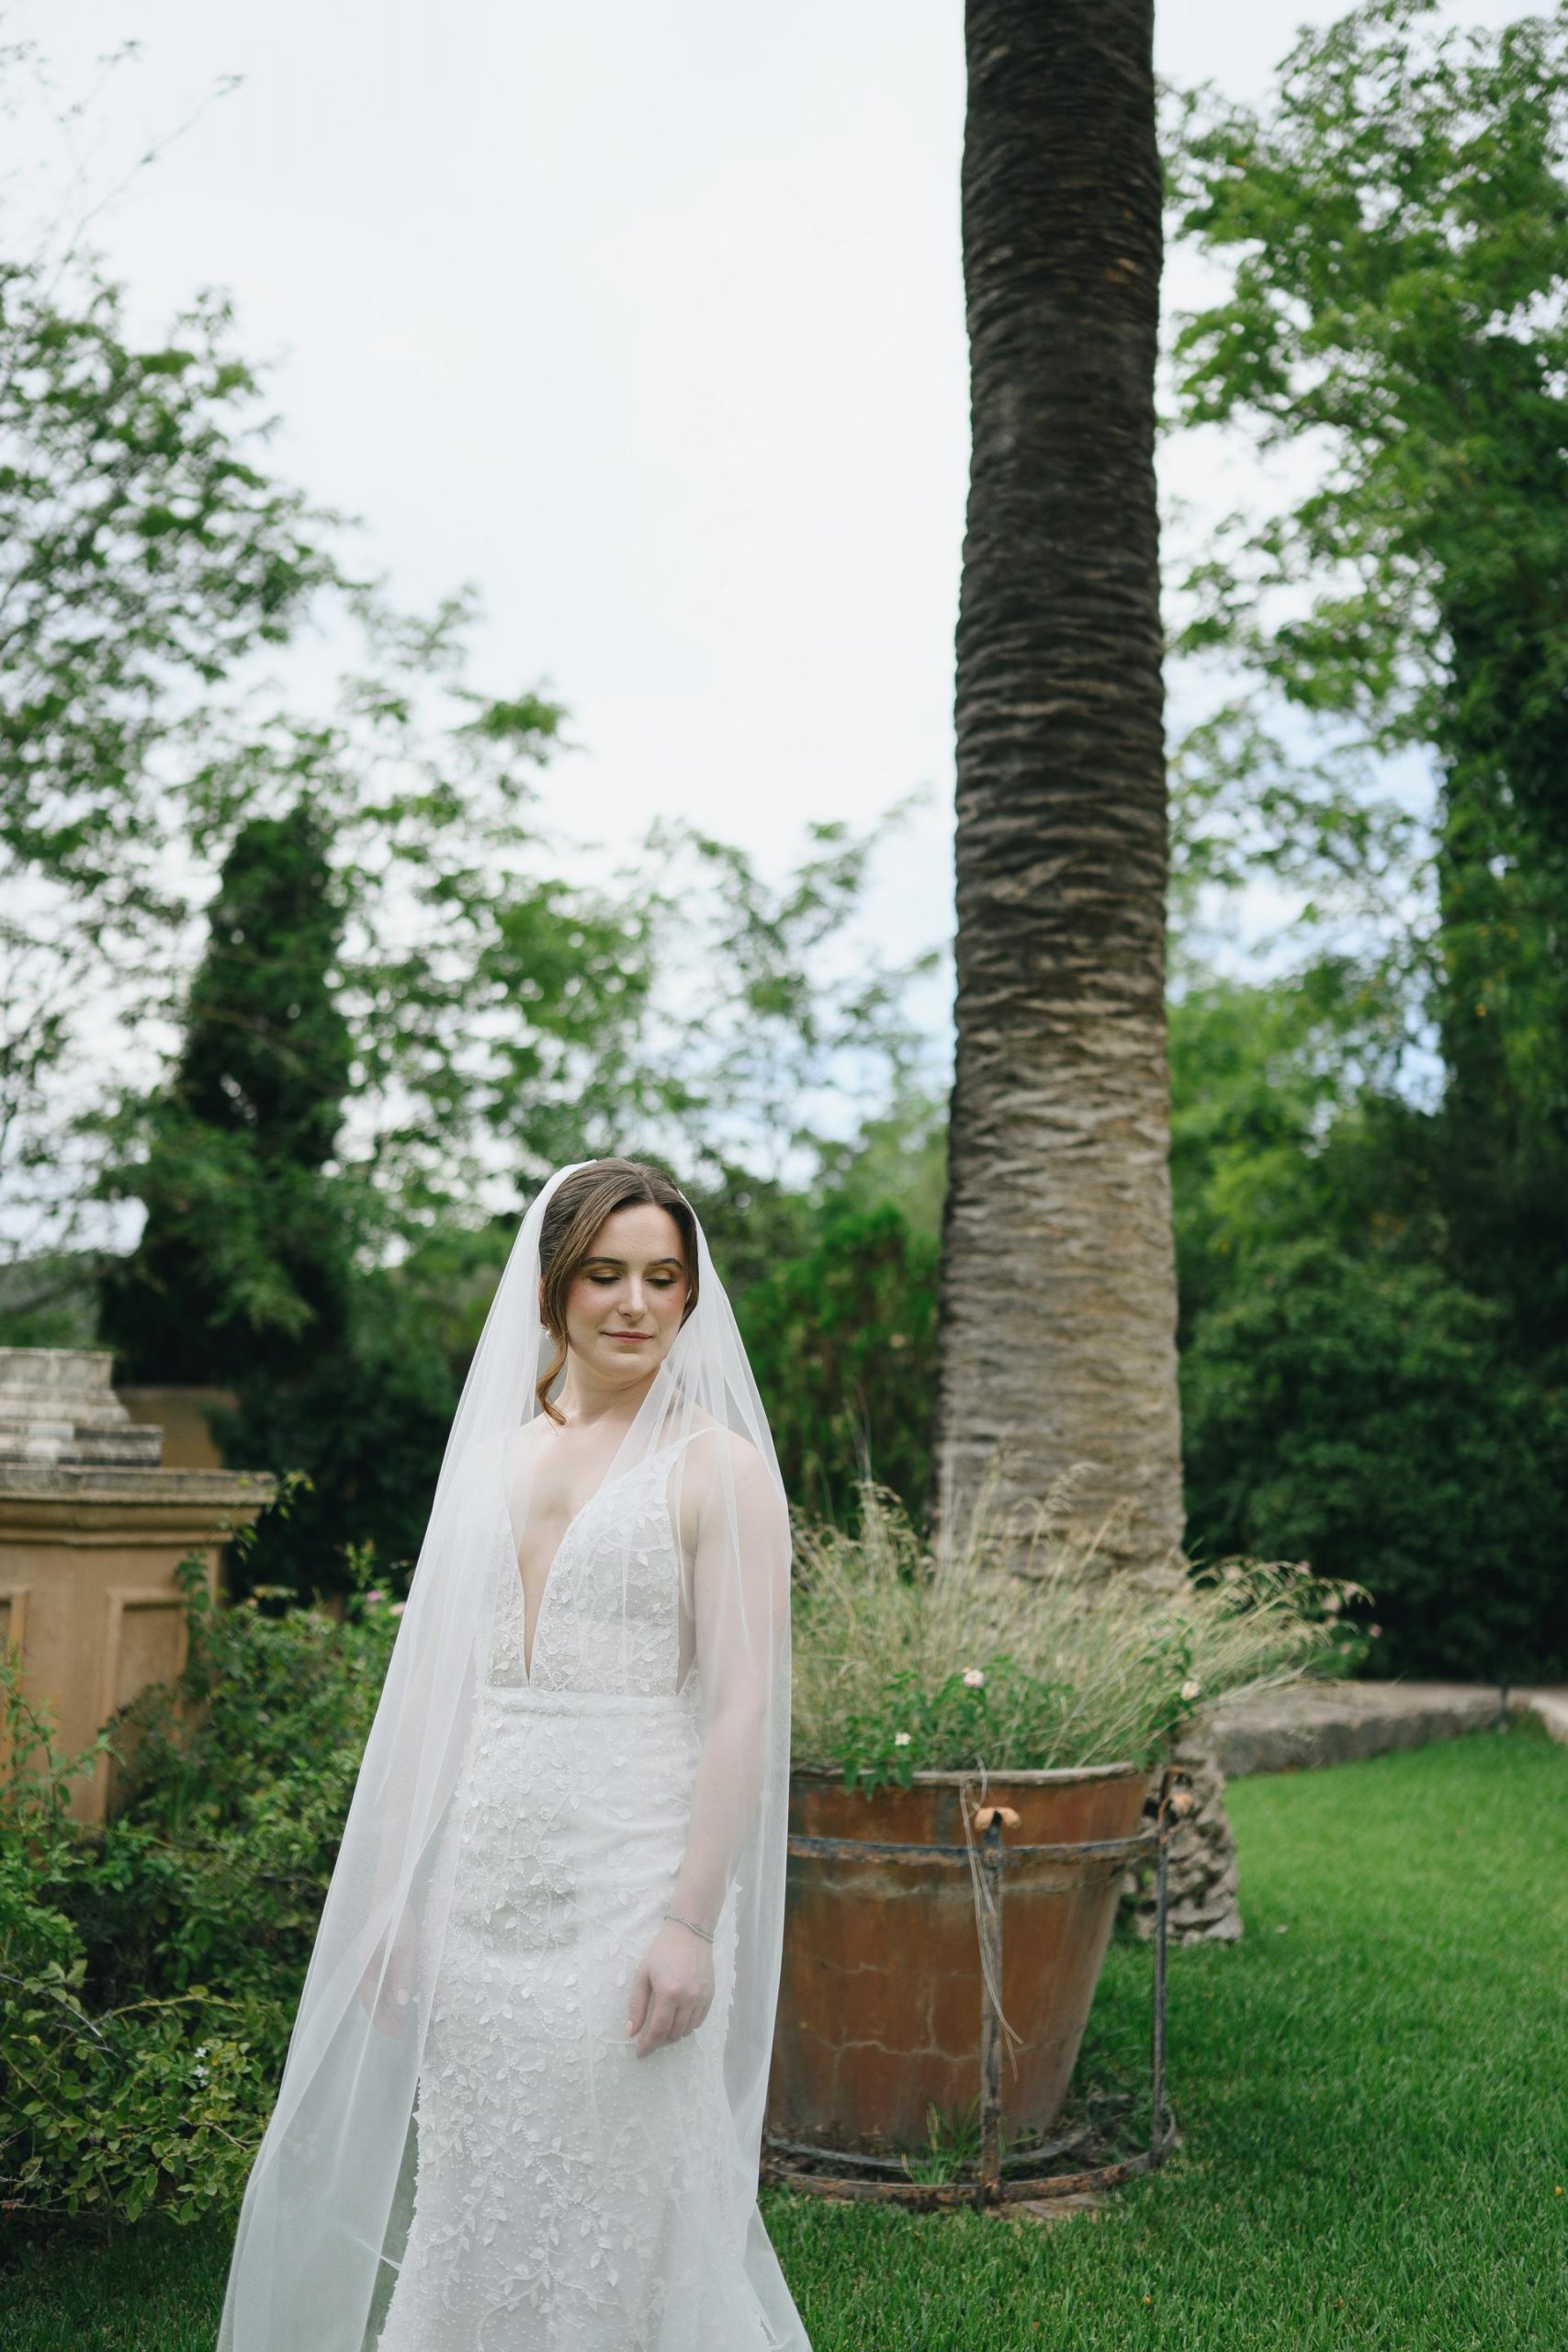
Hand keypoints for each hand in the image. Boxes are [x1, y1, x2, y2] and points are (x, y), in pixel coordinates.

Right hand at [357, 1908, 414, 2040]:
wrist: (390, 1892)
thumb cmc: (397, 1918)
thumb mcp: (404, 1947)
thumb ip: (401, 1975)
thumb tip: (402, 2003)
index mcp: (368, 1966)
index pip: (372, 2001)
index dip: (382, 2019)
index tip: (394, 2034)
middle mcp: (366, 1966)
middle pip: (373, 1998)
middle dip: (385, 2017)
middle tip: (399, 2033)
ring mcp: (371, 1960)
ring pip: (377, 1990)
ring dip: (387, 2006)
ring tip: (401, 2021)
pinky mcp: (378, 1953)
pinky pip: (381, 1979)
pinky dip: (388, 1992)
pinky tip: (398, 1998)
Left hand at [626, 1918, 714, 2058]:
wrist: (689, 1932)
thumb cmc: (662, 1951)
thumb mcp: (643, 1975)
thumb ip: (637, 2006)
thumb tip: (631, 2032)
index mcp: (669, 1993)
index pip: (658, 2030)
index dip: (648, 2045)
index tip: (640, 2053)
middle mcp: (688, 1999)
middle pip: (674, 2034)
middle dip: (659, 2041)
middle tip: (649, 2038)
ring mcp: (702, 1998)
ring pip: (687, 2030)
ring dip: (673, 2034)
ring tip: (663, 2027)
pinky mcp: (711, 1996)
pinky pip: (699, 2021)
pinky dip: (687, 2025)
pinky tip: (678, 2018)